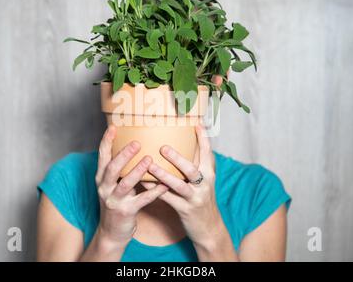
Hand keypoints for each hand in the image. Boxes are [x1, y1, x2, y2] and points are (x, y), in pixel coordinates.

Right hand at [95, 125, 168, 247]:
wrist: (112, 232)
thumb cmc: (117, 202)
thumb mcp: (113, 184)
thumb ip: (120, 169)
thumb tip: (134, 145)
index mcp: (101, 178)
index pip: (102, 156)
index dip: (106, 141)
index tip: (113, 127)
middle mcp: (105, 188)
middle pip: (112, 168)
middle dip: (124, 155)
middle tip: (137, 142)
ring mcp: (114, 200)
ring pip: (125, 183)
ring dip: (137, 171)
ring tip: (150, 159)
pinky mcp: (126, 212)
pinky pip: (142, 200)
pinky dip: (154, 191)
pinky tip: (164, 184)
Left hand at [143, 124, 224, 250]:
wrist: (209, 228)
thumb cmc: (202, 198)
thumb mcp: (204, 180)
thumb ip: (197, 163)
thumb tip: (187, 141)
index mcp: (209, 174)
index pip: (208, 153)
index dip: (202, 139)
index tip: (195, 124)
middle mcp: (204, 185)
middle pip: (192, 169)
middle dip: (177, 158)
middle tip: (163, 147)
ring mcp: (194, 198)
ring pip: (178, 185)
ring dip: (163, 175)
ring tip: (150, 166)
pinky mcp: (184, 210)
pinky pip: (167, 198)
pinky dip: (155, 190)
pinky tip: (143, 182)